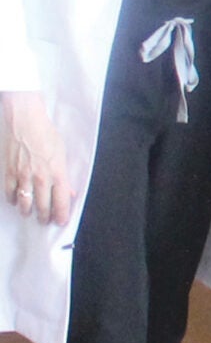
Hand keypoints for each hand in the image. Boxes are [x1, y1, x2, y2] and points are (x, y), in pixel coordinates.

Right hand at [2, 90, 77, 227]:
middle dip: (44, 217)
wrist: (24, 121)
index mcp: (57, 172)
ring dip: (28, 211)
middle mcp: (41, 177)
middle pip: (43, 206)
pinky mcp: (9, 172)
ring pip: (25, 203)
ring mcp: (23, 176)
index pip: (61, 201)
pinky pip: (10, 193)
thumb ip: (64, 174)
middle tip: (45, 221)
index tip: (61, 221)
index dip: (61, 215)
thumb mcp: (62, 153)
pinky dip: (13, 200)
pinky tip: (15, 201)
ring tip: (29, 214)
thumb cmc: (45, 134)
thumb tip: (69, 191)